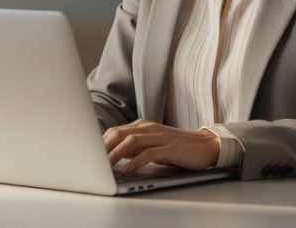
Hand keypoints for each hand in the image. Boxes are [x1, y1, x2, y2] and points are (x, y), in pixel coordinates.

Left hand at [103, 119, 220, 173]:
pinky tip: (128, 168)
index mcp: (142, 125)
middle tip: (94, 160)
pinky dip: (136, 161)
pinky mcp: (169, 147)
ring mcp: (159, 136)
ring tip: (107, 164)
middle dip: (104, 147)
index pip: (116, 131)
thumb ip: (133, 147)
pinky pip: (149, 153)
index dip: (101, 142)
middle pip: (120, 133)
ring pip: (131, 141)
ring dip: (116, 153)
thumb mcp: (151, 145)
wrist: (205, 145)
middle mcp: (149, 128)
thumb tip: (112, 154)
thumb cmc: (176, 146)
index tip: (90, 154)